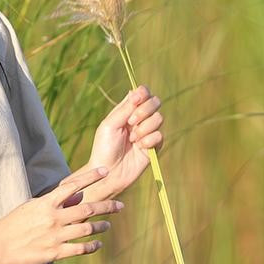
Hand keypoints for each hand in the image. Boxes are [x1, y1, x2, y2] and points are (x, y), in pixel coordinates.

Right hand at [0, 165, 123, 263]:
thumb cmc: (13, 223)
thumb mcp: (31, 206)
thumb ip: (53, 201)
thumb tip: (75, 194)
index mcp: (46, 202)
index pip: (73, 185)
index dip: (91, 177)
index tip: (106, 171)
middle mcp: (53, 217)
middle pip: (87, 208)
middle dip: (107, 206)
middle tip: (120, 205)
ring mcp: (54, 235)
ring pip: (87, 228)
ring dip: (101, 226)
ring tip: (108, 225)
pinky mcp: (54, 252)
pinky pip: (79, 249)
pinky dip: (91, 246)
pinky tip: (97, 244)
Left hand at [83, 84, 164, 199]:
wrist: (108, 173)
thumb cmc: (104, 148)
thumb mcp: (110, 125)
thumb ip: (125, 108)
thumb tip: (135, 91)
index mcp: (127, 111)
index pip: (142, 93)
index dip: (143, 93)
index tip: (136, 100)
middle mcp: (139, 119)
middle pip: (155, 102)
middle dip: (145, 110)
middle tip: (131, 122)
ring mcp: (148, 132)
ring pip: (159, 118)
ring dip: (144, 128)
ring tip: (133, 139)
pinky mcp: (154, 146)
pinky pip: (160, 136)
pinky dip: (149, 140)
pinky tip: (139, 147)